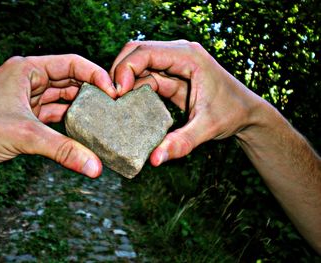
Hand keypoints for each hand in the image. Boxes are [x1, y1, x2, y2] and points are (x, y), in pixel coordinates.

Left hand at [0, 54, 116, 178]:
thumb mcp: (24, 134)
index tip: (113, 92)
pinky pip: (54, 118)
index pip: (71, 64)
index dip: (95, 75)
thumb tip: (94, 166)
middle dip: (91, 94)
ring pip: (62, 101)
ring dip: (81, 111)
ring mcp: (26, 102)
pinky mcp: (25, 120)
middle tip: (113, 107)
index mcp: (26, 70)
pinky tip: (83, 133)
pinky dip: (68, 125)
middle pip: (69, 82)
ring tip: (102, 120)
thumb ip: (63, 149)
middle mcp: (28, 82)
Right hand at [110, 40, 264, 165]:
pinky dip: (135, 89)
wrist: (247, 112)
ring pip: (140, 64)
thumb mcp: (207, 128)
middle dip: (120, 72)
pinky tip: (129, 105)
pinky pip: (147, 77)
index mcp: (189, 56)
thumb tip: (154, 160)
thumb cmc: (232, 113)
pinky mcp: (173, 76)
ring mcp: (175, 64)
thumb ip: (180, 143)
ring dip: (125, 81)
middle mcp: (180, 54)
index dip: (125, 68)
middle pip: (138, 52)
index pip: (146, 51)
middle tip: (110, 97)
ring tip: (115, 104)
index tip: (117, 93)